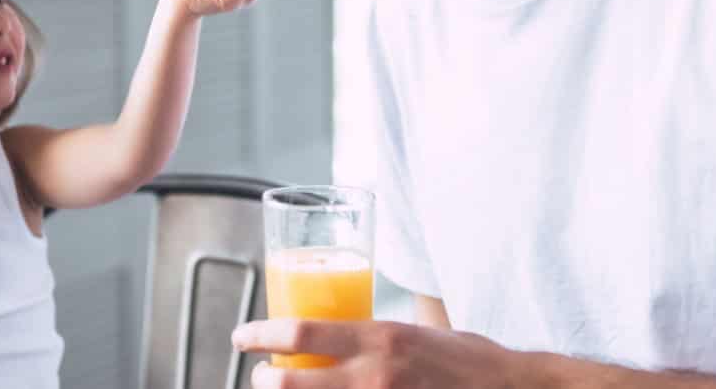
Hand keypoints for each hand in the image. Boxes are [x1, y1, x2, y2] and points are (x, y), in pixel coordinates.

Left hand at [233, 318, 524, 388]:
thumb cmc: (472, 362)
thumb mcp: (421, 333)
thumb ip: (380, 339)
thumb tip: (348, 335)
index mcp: (381, 338)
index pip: (301, 332)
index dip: (261, 333)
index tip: (243, 337)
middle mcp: (376, 376)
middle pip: (292, 383)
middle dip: (265, 381)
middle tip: (259, 375)